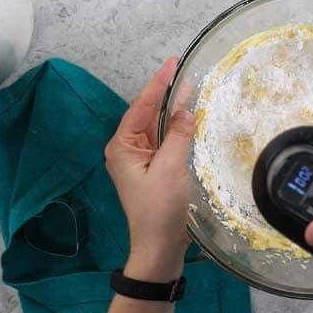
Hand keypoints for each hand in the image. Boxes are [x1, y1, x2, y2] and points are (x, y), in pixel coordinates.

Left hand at [105, 57, 193, 282]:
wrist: (158, 248)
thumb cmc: (158, 210)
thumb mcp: (170, 169)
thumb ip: (178, 136)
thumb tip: (186, 112)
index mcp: (122, 147)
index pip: (141, 107)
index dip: (158, 84)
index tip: (172, 63)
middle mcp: (127, 151)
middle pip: (148, 115)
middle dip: (166, 94)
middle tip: (184, 69)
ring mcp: (139, 162)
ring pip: (158, 128)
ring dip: (173, 111)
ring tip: (190, 87)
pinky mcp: (153, 171)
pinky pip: (164, 142)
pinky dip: (176, 130)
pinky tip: (189, 117)